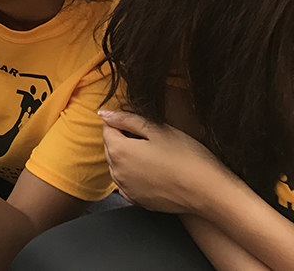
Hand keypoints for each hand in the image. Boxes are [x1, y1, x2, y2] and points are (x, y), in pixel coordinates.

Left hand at [100, 109, 231, 213]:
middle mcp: (116, 172)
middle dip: (124, 140)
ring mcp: (126, 189)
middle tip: (153, 140)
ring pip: (118, 165)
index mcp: (119, 151)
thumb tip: (104, 114)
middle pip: (110, 147)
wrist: (209, 192)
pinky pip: (127, 183)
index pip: (107, 128)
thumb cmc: (187, 157)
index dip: (124, 123)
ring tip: (156, 156)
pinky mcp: (137, 201)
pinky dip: (135, 175)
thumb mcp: (158, 130)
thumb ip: (127, 119)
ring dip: (129, 158)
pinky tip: (155, 172)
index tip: (144, 126)